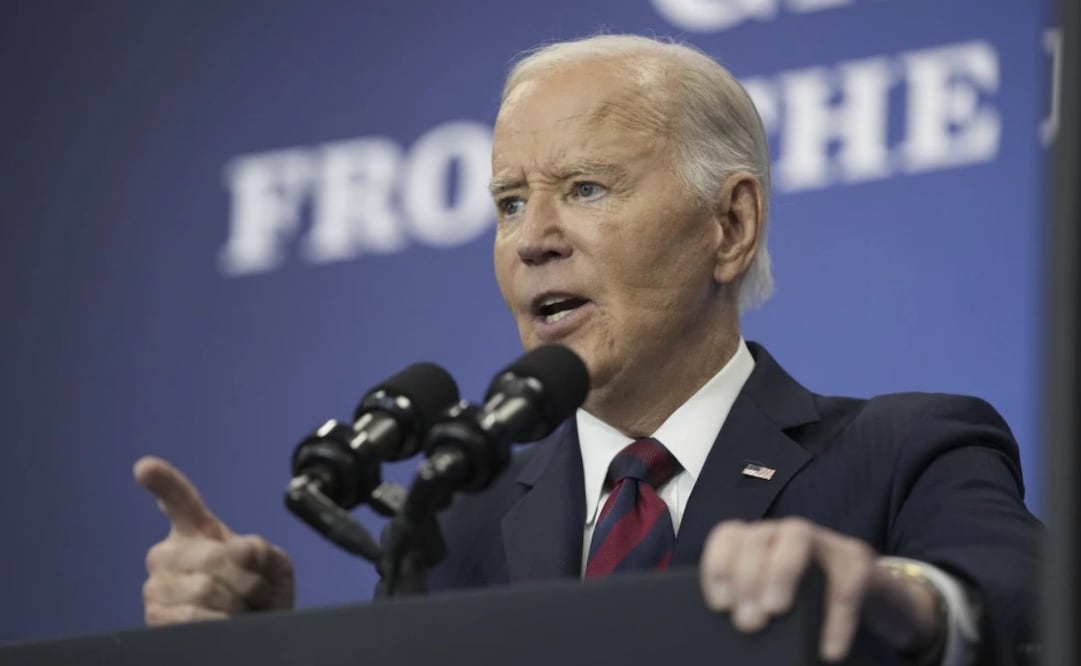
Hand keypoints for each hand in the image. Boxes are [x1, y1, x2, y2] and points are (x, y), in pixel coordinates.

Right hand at [134, 456, 294, 624]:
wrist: (256, 635)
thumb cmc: (260, 598)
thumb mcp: (273, 567)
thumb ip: (260, 550)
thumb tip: (239, 548)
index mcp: (196, 531)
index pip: (178, 501)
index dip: (163, 483)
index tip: (145, 467)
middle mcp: (168, 554)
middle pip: (214, 557)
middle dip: (248, 579)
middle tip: (257, 594)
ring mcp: (157, 586)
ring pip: (205, 589)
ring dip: (238, 605)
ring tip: (243, 612)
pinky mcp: (153, 618)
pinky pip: (193, 617)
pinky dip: (221, 625)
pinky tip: (226, 626)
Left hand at [699, 518, 942, 661]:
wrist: (873, 599)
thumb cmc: (813, 602)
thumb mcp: (778, 601)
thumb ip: (755, 607)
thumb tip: (737, 632)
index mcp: (761, 542)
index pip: (729, 536)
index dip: (717, 565)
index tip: (719, 605)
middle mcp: (787, 534)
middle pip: (758, 536)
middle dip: (747, 576)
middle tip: (747, 622)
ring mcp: (824, 542)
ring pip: (797, 536)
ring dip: (781, 570)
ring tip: (775, 611)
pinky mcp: (858, 560)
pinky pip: (847, 580)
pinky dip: (837, 618)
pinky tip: (830, 650)